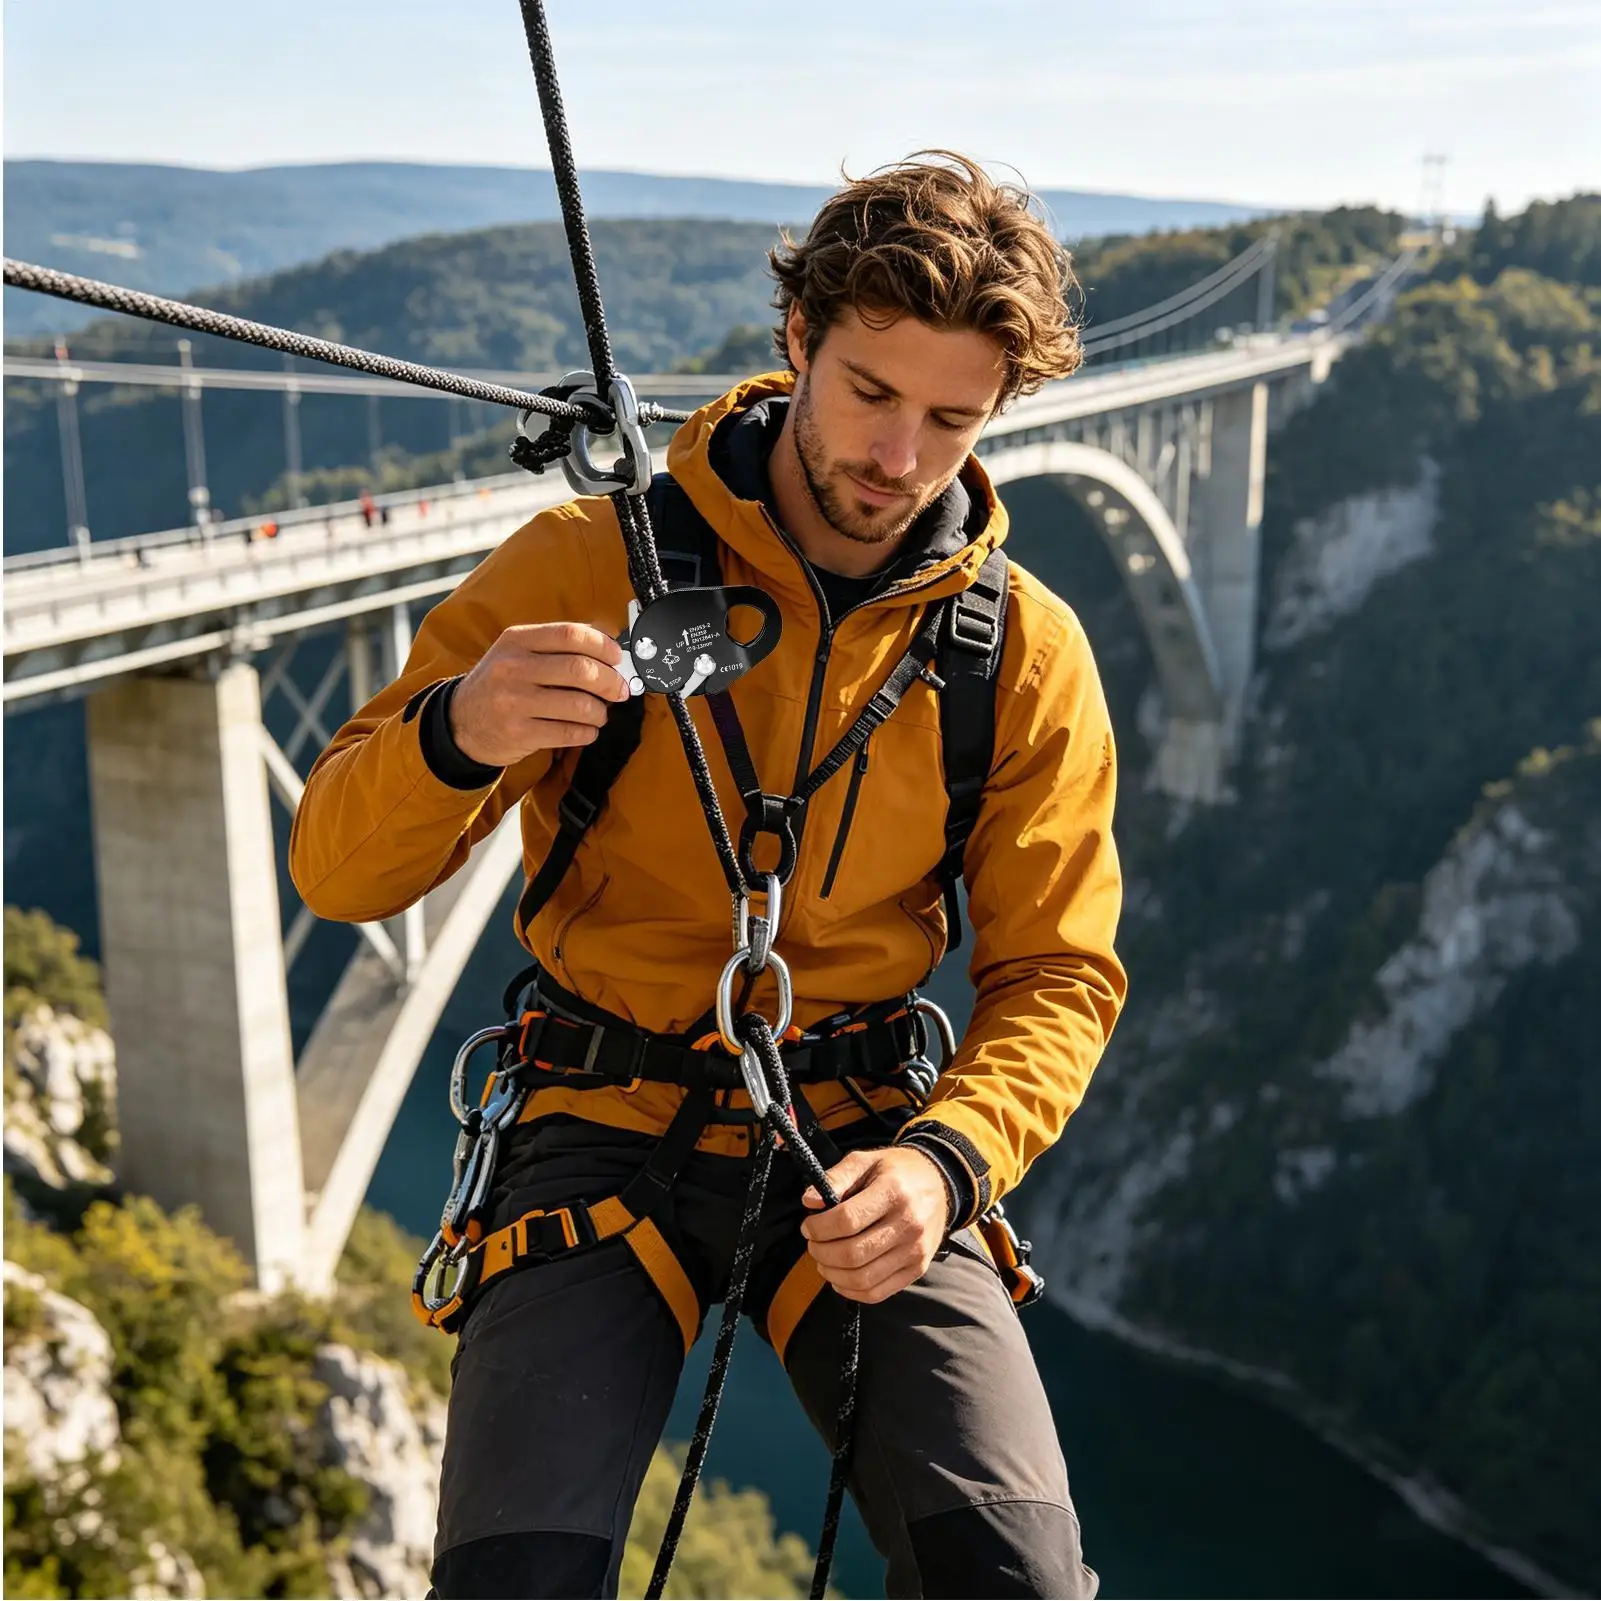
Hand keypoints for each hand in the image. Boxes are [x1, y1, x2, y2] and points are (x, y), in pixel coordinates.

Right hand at [450, 622, 631, 766]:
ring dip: (600, 711)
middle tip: (620, 690)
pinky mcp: (518, 733)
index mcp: (516, 640)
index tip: (618, 657)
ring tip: (599, 713)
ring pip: (579, 704)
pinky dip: (588, 732)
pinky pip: (569, 732)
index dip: (603, 645)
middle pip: (580, 669)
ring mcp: (514, 701)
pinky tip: (586, 729)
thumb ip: (557, 646)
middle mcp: (513, 667)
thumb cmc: (500, 684)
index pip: (570, 634)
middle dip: (611, 682)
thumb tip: (608, 643)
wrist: (460, 721)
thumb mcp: (517, 653)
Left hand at [800, 1146, 949, 1304]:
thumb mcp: (866, 1161)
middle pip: (853, 1253)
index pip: (846, 1220)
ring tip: (823, 1260)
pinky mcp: (917, 1269)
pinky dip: (852, 1291)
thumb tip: (809, 1201)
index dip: (819, 1228)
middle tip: (813, 1244)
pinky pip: (878, 1292)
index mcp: (894, 1192)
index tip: (808, 1226)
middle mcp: (908, 1224)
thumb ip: (836, 1178)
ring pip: (863, 1278)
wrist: (939, 1182)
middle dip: (821, 1252)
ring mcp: (915, 1250)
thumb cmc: (896, 1171)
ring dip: (833, 1274)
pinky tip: (840, 1277)